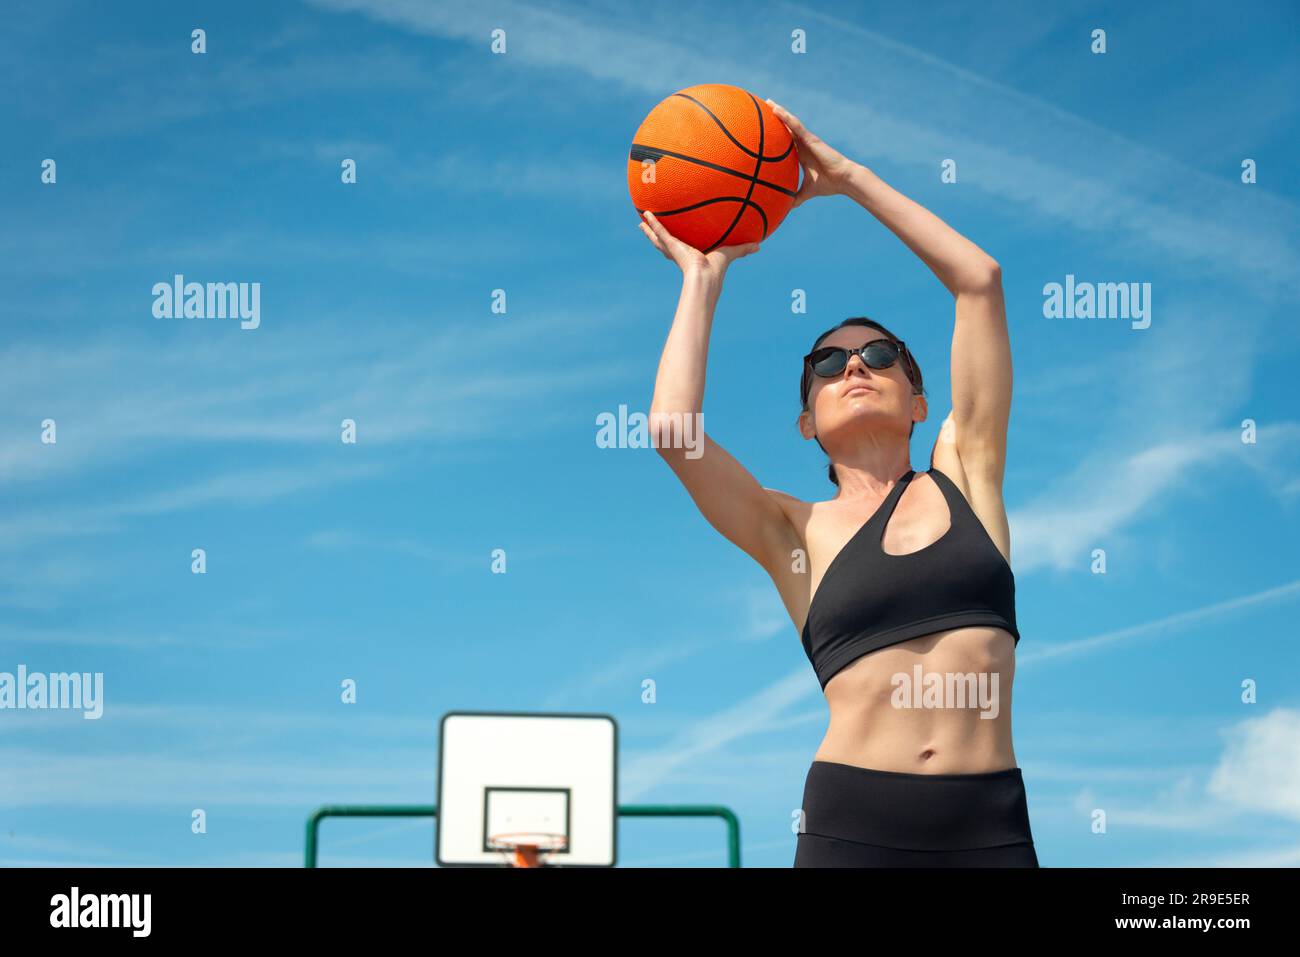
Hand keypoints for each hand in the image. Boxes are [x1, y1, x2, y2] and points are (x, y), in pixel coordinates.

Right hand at [638, 210, 759, 279]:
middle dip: (656, 237)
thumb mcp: (731, 253)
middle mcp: (679, 253)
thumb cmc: (718, 269)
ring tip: (640, 222)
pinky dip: (653, 223)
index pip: (681, 248)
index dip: (676, 243)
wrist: (706, 276)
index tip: (673, 238)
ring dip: (649, 230)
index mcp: (690, 255)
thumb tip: (760, 246)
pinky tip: (646, 213)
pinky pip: (660, 231)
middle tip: (648, 229)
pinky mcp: (671, 245)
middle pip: (664, 244)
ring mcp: (673, 249)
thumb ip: (743, 249)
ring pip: (657, 238)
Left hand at [765, 99, 856, 207]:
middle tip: (762, 110)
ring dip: (779, 112)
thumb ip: (795, 198)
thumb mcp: (807, 193)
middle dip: (776, 119)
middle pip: (787, 129)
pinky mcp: (811, 138)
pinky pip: (795, 125)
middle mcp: (803, 145)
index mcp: (801, 155)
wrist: (843, 179)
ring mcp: (807, 140)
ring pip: (790, 123)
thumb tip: (784, 209)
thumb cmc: (828, 185)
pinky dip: (785, 117)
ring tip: (768, 102)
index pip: (786, 143)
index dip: (776, 136)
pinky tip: (775, 109)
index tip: (764, 132)